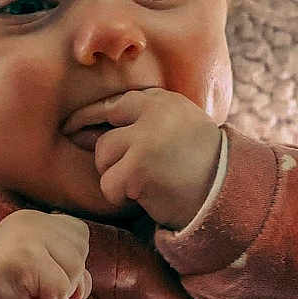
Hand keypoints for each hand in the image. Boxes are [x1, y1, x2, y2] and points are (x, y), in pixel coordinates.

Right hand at [0, 209, 91, 298]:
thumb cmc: (5, 293)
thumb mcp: (43, 272)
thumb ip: (69, 268)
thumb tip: (83, 283)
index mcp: (34, 219)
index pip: (79, 235)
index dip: (69, 263)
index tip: (40, 274)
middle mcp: (31, 221)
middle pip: (81, 253)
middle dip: (65, 281)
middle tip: (32, 286)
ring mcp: (27, 238)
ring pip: (75, 271)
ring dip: (56, 295)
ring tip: (28, 293)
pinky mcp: (26, 260)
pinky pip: (62, 290)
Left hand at [90, 89, 223, 229]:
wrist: (226, 194)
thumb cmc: (200, 167)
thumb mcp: (178, 130)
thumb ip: (140, 122)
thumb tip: (80, 131)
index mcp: (165, 101)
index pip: (116, 104)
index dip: (91, 117)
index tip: (71, 128)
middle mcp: (154, 113)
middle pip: (106, 136)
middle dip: (110, 160)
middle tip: (130, 175)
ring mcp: (145, 139)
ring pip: (103, 158)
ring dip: (117, 178)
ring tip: (146, 184)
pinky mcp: (138, 167)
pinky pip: (109, 184)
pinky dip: (120, 196)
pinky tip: (144, 197)